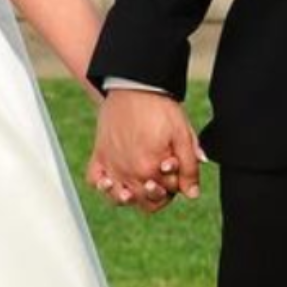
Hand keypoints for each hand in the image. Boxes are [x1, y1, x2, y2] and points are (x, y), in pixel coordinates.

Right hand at [87, 88, 200, 211]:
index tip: (174, 166)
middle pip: (145, 201)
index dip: (176, 183)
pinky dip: (102, 185)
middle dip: (158, 193)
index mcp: (150, 169)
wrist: (135, 85)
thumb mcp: (183, 135)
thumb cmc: (161, 108)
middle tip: (160, 175)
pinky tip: (111, 181)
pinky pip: (95, 180)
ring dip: (131, 197)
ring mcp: (111, 164)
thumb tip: (192, 195)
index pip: (167, 194)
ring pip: (119, 199)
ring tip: (137, 186)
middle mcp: (128, 172)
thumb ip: (189, 167)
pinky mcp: (99, 154)